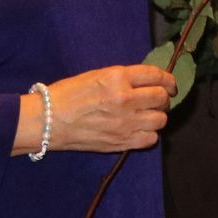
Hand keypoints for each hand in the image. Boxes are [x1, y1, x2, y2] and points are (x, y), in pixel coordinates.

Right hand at [18, 64, 176, 154]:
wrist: (47, 120)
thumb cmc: (67, 94)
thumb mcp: (97, 75)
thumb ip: (124, 78)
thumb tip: (146, 82)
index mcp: (118, 77)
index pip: (157, 75)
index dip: (168, 80)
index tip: (169, 85)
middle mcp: (126, 98)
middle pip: (162, 98)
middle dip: (163, 99)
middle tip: (156, 101)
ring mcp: (125, 122)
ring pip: (161, 120)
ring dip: (157, 117)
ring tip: (147, 116)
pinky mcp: (122, 142)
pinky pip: (151, 139)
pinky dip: (149, 135)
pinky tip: (139, 130)